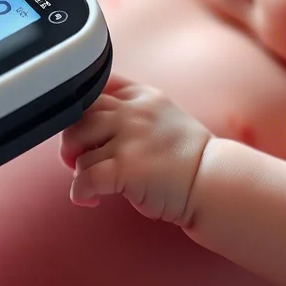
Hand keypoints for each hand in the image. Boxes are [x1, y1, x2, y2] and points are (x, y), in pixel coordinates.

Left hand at [60, 77, 212, 224]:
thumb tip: (95, 120)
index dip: (81, 105)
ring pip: (79, 147)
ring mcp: (129, 139)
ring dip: (78, 167)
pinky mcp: (126, 168)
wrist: (214, 181)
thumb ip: (135, 110)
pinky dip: (80, 192)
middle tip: (77, 157)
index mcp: (142, 97)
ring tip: (91, 179)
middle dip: (71, 137)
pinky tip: (90, 200)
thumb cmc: (189, 157)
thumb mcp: (165, 116)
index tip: (79, 125)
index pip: (97, 86)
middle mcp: (133, 112)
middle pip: (80, 114)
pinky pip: (85, 179)